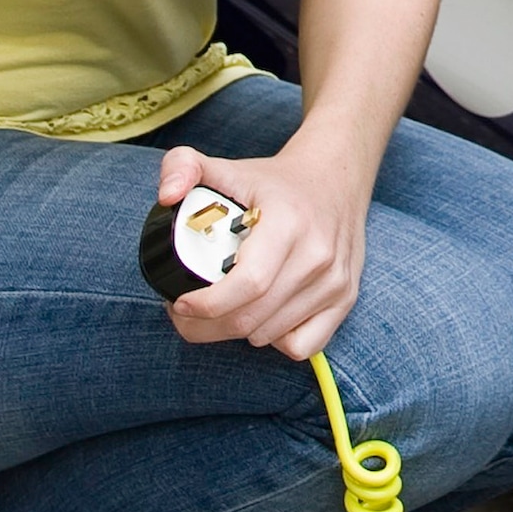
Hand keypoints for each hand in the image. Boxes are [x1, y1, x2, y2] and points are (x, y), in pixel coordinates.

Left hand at [155, 136, 369, 362]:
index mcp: (288, 223)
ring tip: (220, 309)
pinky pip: (301, 346)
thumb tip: (166, 196)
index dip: (206, 305)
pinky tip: (261, 316)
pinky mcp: (346, 299)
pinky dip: (273, 340)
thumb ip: (182, 165)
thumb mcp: (225, 165)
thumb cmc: (275, 181)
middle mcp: (318, 256)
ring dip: (235, 331)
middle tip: (186, 312)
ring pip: (269, 336)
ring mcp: (335, 282)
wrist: (336, 179)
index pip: (247, 284)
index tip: (179, 302)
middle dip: (206, 326)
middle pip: (251, 318)